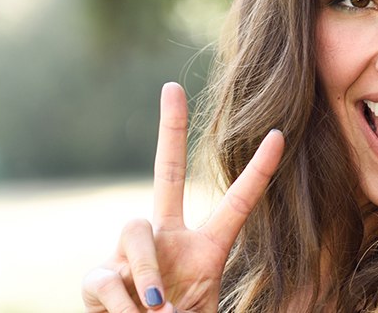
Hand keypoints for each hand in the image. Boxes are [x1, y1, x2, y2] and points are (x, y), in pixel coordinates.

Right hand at [81, 83, 283, 312]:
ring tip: (157, 310)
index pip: (237, 203)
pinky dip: (124, 304)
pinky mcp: (98, 278)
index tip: (280, 134)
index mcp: (206, 249)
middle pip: (167, 174)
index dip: (259, 172)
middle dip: (170, 130)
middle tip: (172, 87)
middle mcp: (166, 239)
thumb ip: (192, 310)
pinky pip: (108, 277)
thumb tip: (161, 309)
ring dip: (146, 272)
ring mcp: (128, 253)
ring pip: (133, 230)